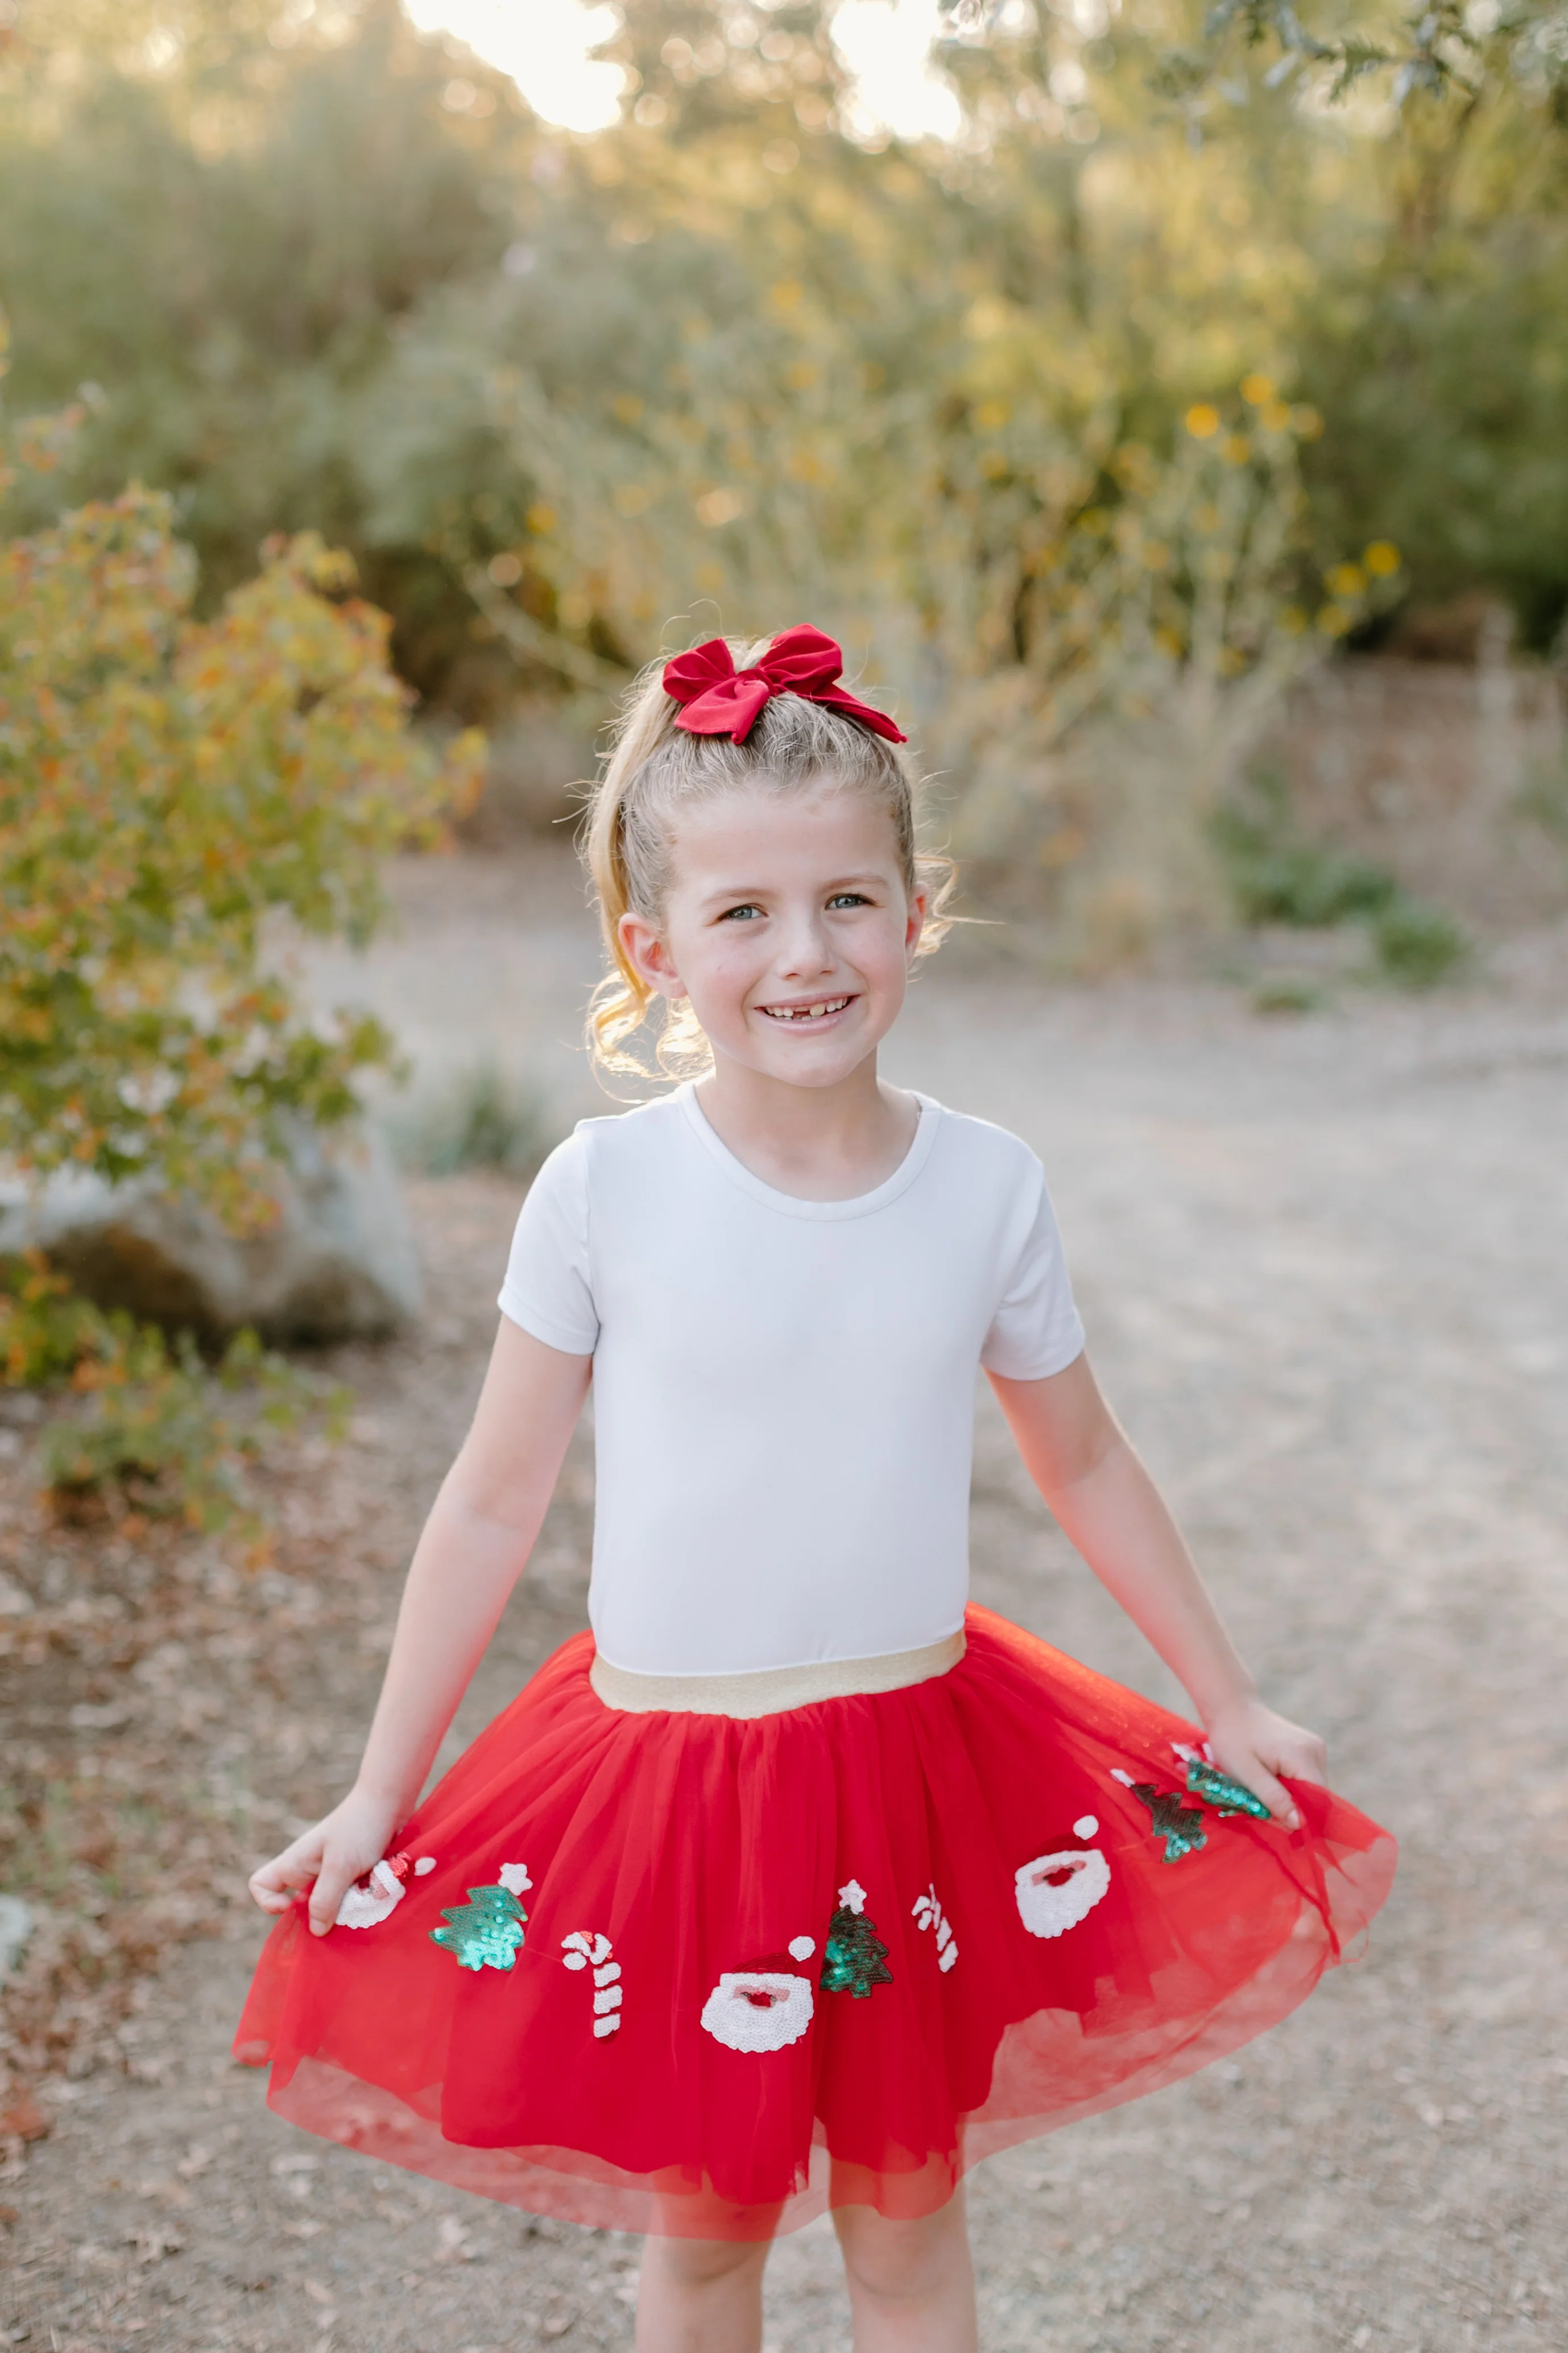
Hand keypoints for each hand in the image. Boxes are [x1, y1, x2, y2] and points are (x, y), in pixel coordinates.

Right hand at [248, 1786, 402, 1938]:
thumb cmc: (359, 1828)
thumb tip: (315, 1931)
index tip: (293, 1907)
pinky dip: (357, 1902)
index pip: (261, 1885)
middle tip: (342, 1915)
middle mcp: (309, 1870)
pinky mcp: (350, 1875)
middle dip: (319, 1917)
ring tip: (363, 1903)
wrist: (389, 1803)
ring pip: (327, 1906)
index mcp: (295, 1863)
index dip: (268, 1902)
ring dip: (344, 1910)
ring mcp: (330, 1873)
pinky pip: (346, 1899)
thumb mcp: (340, 1866)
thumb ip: (325, 1899)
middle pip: (300, 1906)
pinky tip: (373, 1897)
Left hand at [1201, 1696, 1327, 1831]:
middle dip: (1292, 1808)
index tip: (1278, 1826)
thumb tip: (1299, 1824)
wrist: (1230, 1707)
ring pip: (1310, 1789)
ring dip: (1290, 1797)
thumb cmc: (1232, 1740)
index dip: (1302, 1819)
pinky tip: (1269, 1778)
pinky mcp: (1308, 1749)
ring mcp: (1315, 1748)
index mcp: (1303, 1756)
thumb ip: (1273, 1798)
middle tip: (1262, 1806)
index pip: (1317, 1801)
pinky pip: (1305, 1778)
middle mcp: (1316, 1750)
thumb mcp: (1246, 1773)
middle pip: (1314, 1796)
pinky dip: (1289, 1785)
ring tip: (1262, 1788)